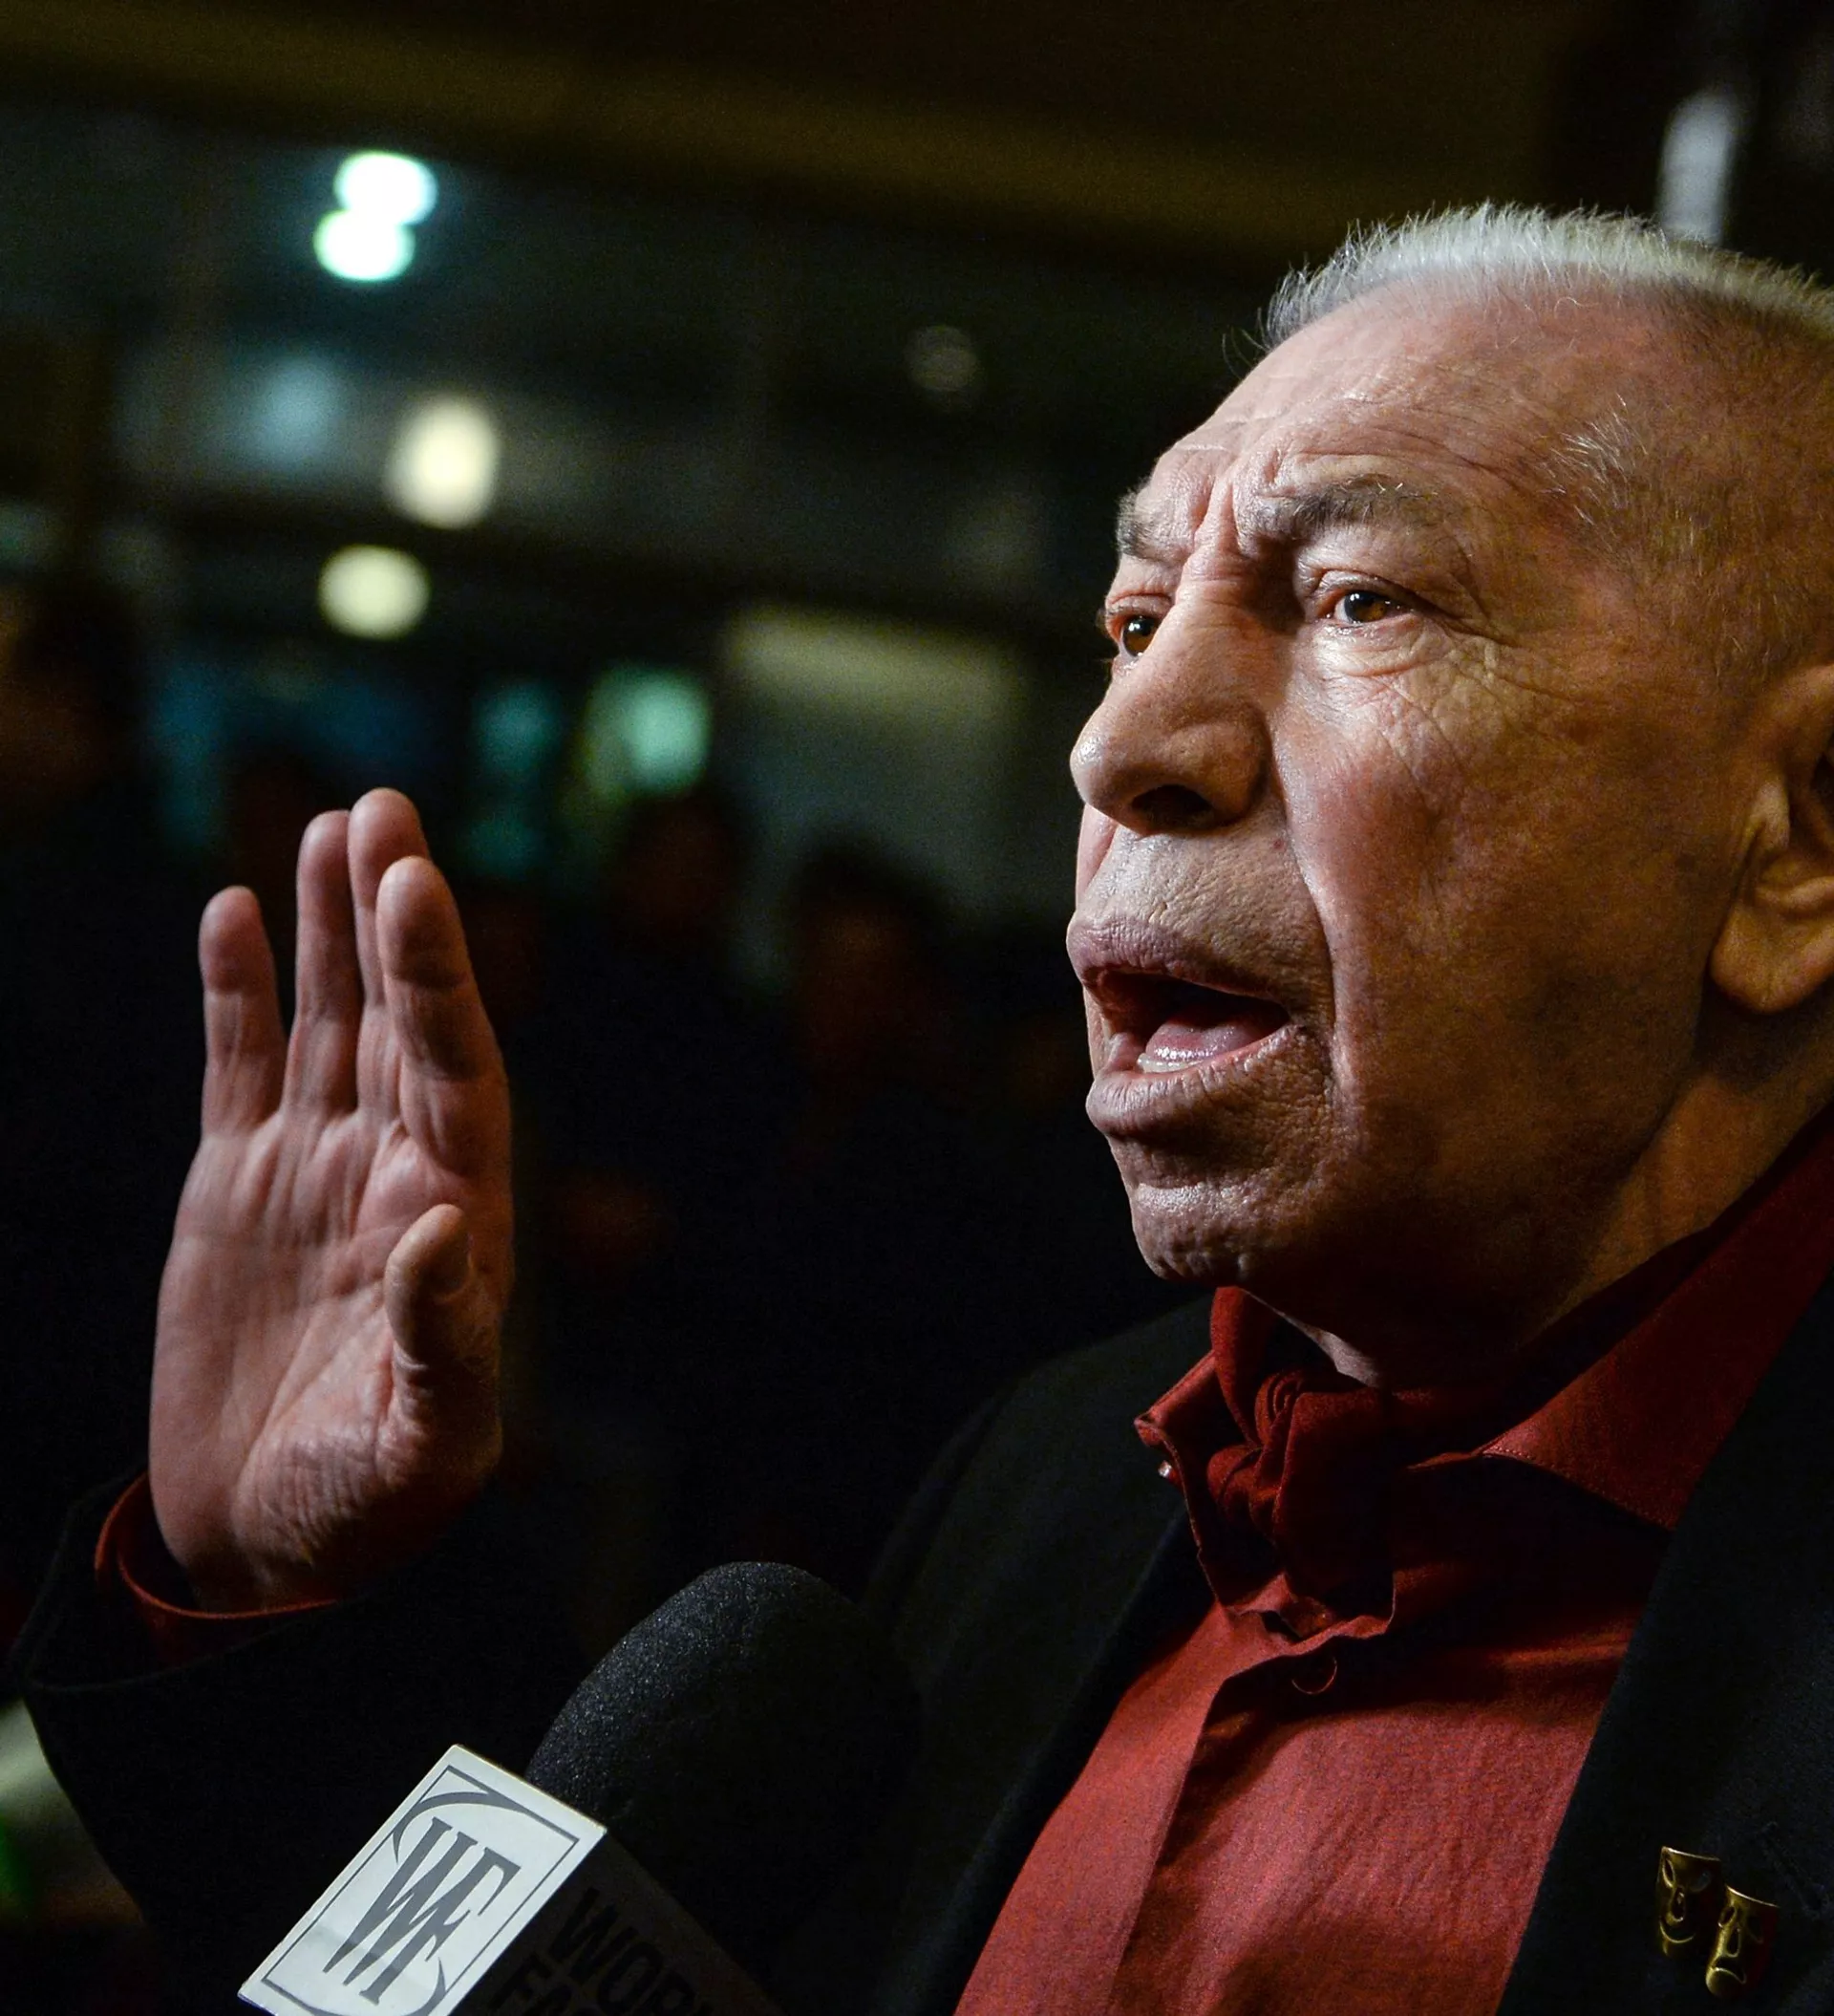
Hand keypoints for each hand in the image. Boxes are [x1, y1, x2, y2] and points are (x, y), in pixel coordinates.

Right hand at [150, 790, 512, 1608]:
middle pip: (403, 1018)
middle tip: (384, 809)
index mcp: (460, 1221)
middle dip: (394, 918)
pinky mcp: (239, 1186)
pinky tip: (238, 912)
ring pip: (329, 1022)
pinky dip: (238, 993)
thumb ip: (442, 1342)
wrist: (266, 1549)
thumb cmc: (365, 1514)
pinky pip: (241, 1066)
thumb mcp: (420, 1449)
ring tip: (335, 825)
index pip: (458, 1071)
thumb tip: (444, 1229)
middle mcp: (398, 1173)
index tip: (417, 885)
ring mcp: (317, 1171)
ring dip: (332, 929)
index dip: (438, 978)